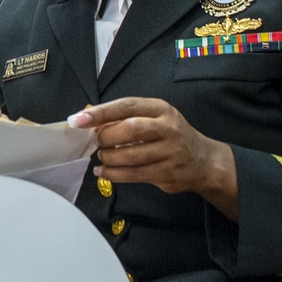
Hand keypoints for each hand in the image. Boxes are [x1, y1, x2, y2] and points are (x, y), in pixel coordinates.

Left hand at [68, 97, 238, 221]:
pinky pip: (133, 175)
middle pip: (129, 129)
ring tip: (102, 157)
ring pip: (129, 155)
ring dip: (108, 158)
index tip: (78, 119)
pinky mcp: (167, 173)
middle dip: (105, 137)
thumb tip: (92, 122)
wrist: (203, 161)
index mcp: (161, 109)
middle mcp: (168, 128)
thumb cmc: (171, 136)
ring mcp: (169, 152)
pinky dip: (113, 174)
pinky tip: (104, 172)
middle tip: (97, 142)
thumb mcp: (155, 119)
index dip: (100, 113)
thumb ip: (127, 118)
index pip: (126, 106)